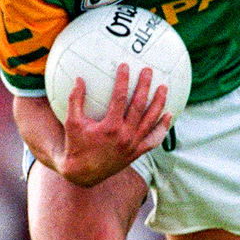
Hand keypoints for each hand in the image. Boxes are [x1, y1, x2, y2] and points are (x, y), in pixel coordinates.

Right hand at [58, 64, 171, 186]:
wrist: (83, 174)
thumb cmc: (75, 146)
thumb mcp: (71, 122)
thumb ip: (75, 100)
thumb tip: (79, 79)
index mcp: (110, 127)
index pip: (120, 97)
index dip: (123, 80)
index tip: (125, 65)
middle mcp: (125, 136)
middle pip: (140, 106)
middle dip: (145, 86)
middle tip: (148, 70)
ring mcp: (133, 145)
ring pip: (151, 120)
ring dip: (159, 102)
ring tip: (163, 87)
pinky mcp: (137, 152)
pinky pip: (154, 139)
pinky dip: (162, 128)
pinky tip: (168, 115)